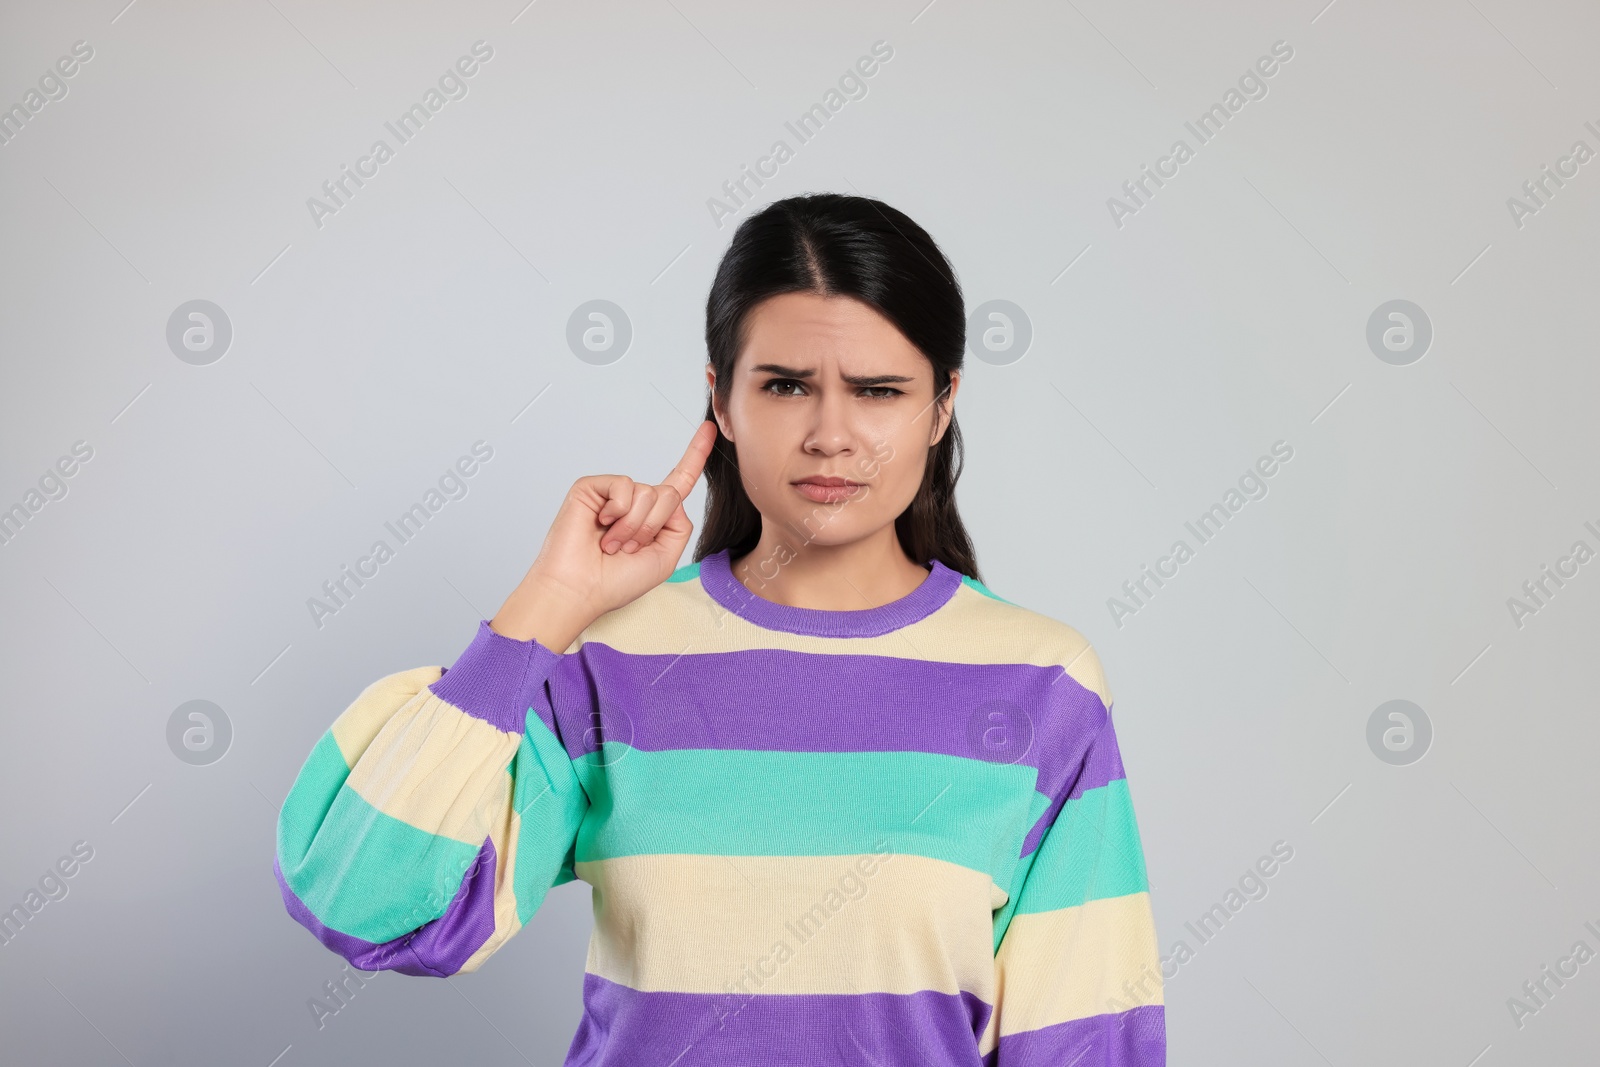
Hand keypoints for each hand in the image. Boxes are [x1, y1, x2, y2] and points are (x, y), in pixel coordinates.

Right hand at [492, 420, 717, 647]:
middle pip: (669, 494)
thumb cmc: (616, 582)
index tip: (709, 429)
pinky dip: (618, 511)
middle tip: (628, 548)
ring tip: (612, 543)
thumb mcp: (665, 558)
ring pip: (648, 492)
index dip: (695, 456)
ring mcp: (613, 494)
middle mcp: (634, 502)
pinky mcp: (592, 487)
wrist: (580, 589)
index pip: (679, 481)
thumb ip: (679, 525)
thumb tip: (671, 496)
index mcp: (653, 518)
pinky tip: (601, 525)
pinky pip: (624, 486)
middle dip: (653, 527)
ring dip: (634, 526)